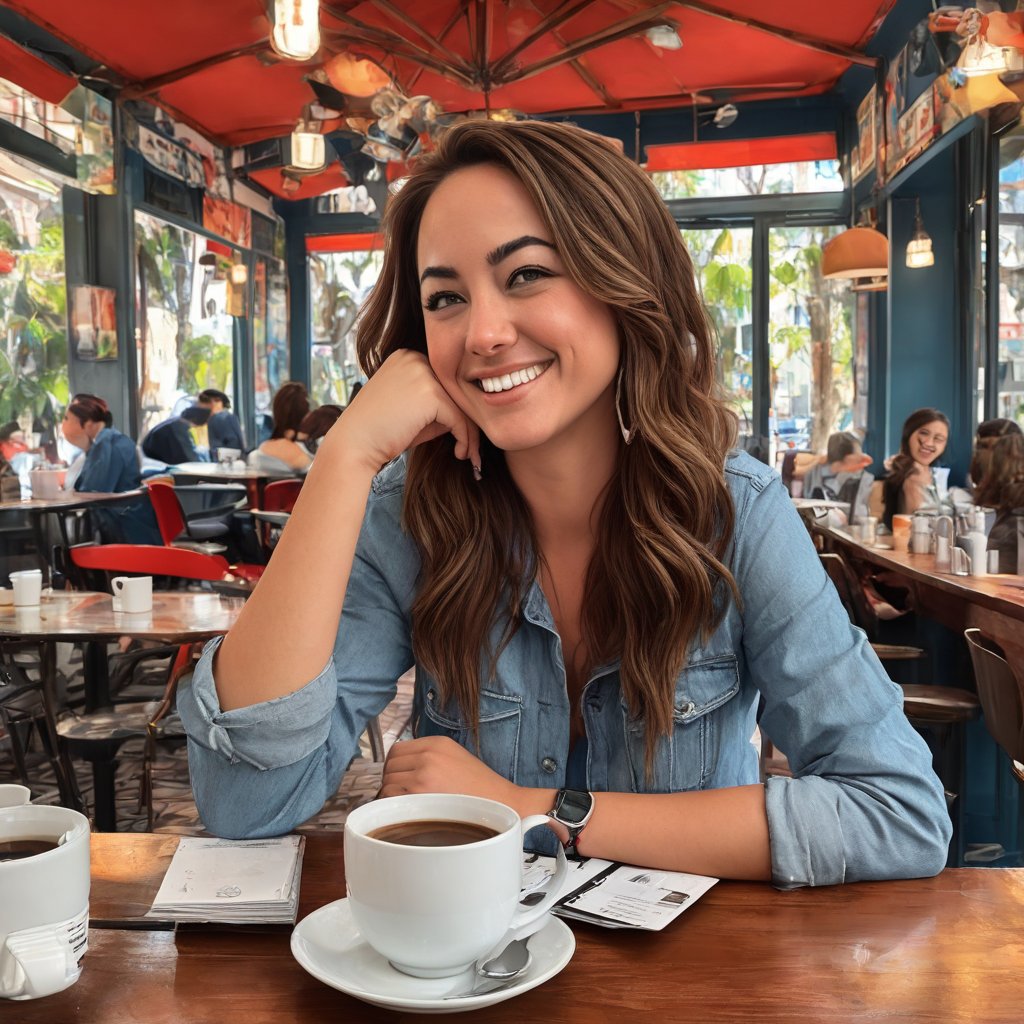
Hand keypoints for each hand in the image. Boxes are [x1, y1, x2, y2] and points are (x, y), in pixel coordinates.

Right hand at [323, 349, 480, 475]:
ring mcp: (422, 373)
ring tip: (469, 454)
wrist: (354, 445)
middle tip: (473, 448)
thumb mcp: (412, 410)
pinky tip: (461, 452)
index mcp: (408, 357)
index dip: (457, 409)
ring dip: (470, 432)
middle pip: (455, 390)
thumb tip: (471, 412)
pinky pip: (458, 418)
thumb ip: (438, 404)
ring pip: (461, 404)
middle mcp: (415, 358)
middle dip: (467, 421)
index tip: (463, 433)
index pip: (444, 382)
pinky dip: (465, 438)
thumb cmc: (381, 432)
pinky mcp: (429, 393)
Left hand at [380, 736, 518, 805]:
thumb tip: (402, 767)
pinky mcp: (421, 797)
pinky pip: (392, 800)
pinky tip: (411, 812)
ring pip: (388, 783)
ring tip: (410, 804)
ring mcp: (423, 776)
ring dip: (393, 795)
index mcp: (436, 743)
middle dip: (393, 780)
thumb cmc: (480, 787)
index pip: (396, 750)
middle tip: (404, 794)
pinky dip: (395, 807)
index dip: (395, 766)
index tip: (400, 777)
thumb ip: (428, 755)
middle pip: (389, 766)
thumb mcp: (455, 756)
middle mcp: (428, 756)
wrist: (502, 803)